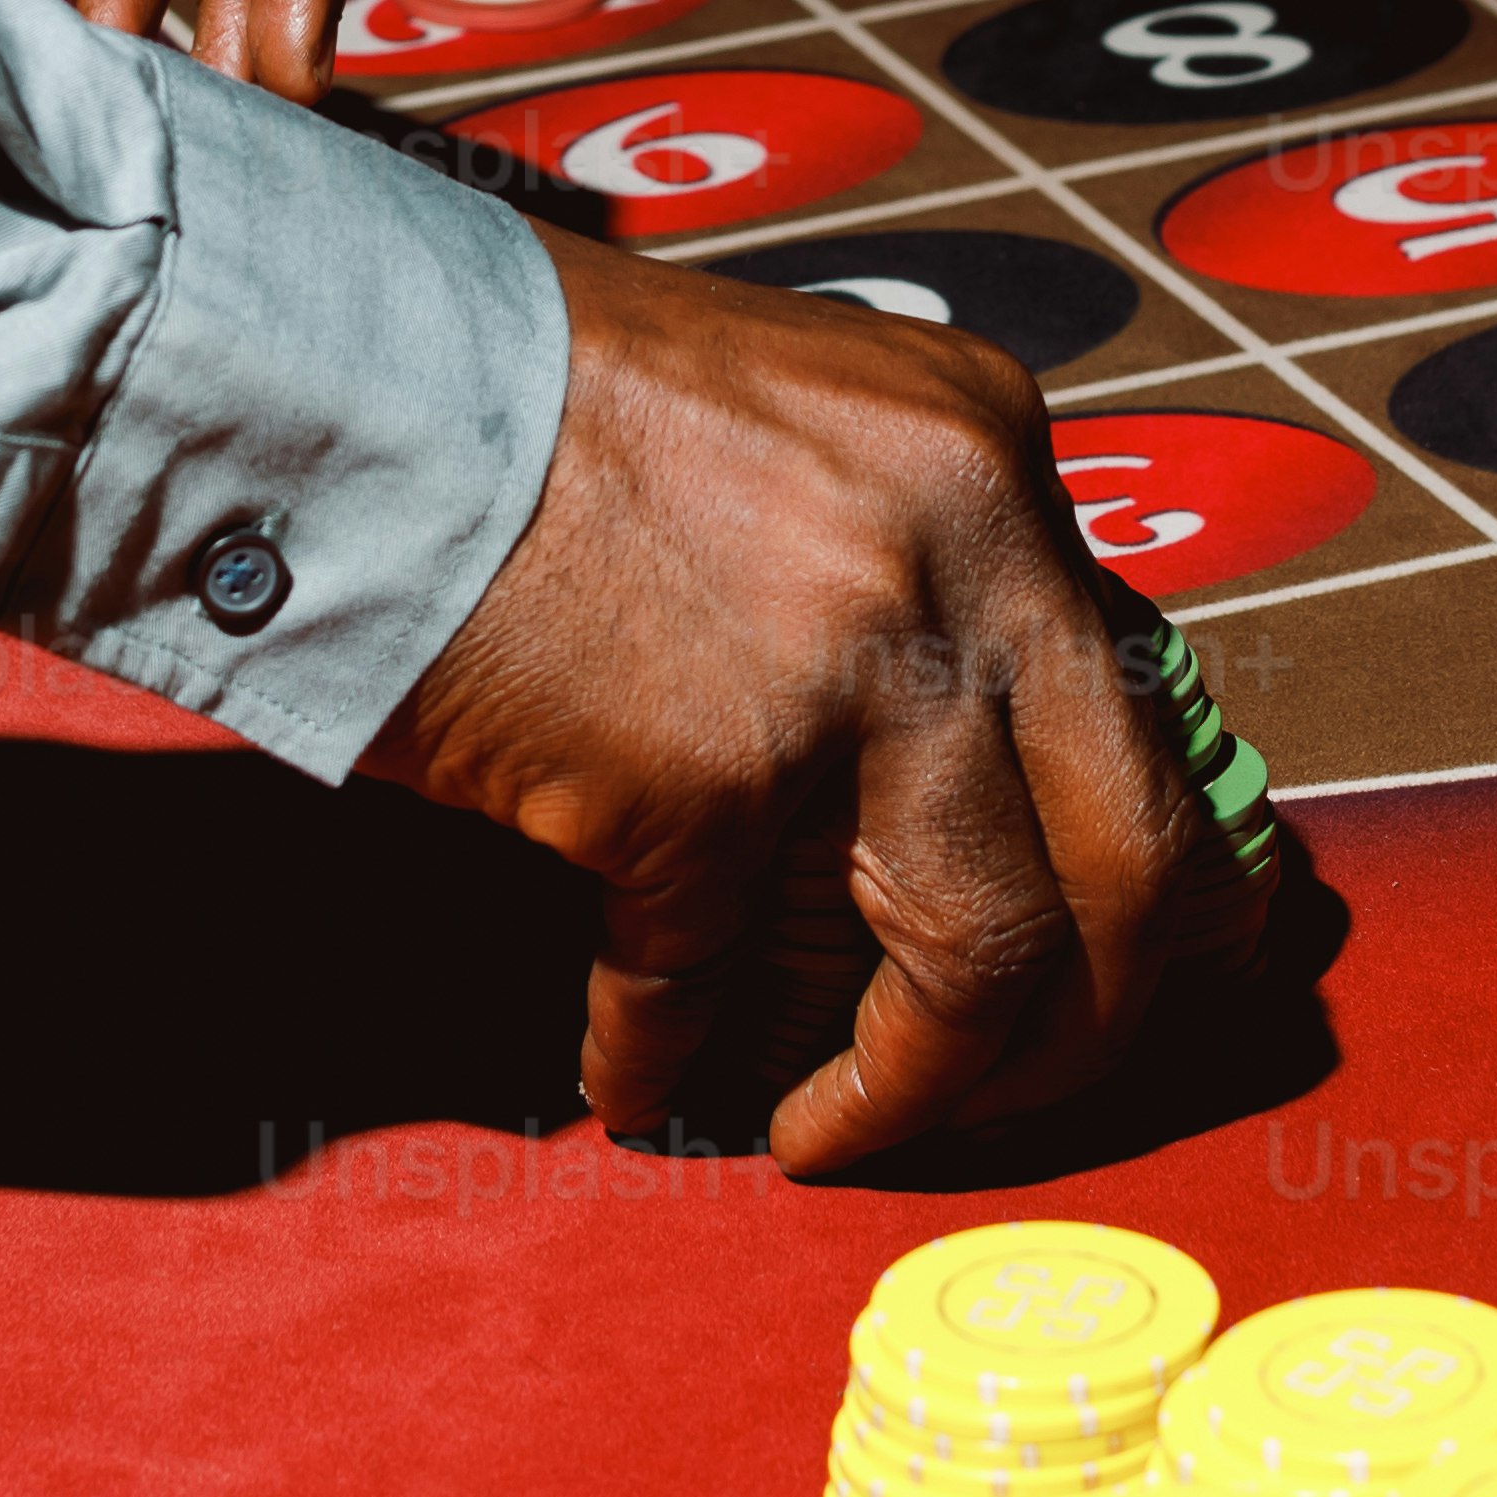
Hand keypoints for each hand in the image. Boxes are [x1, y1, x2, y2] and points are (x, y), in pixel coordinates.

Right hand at [367, 233, 1264, 1176]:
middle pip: (1138, 855)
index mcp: (990, 449)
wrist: (337, 370)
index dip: (1158, 877)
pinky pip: (709, 979)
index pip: (1147, 707)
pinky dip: (667, 1057)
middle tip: (1016, 1092)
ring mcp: (853, 664)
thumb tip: (960, 776)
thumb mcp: (788, 427)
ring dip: (918, 1083)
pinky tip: (632, 1087)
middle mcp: (969, 545)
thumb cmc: (522, 397)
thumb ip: (901, 563)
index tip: (1125, 972)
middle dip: (1093, 1020)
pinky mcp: (705, 775)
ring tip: (833, 1127)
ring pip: (986, 954)